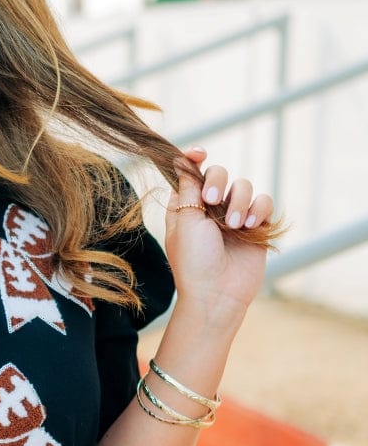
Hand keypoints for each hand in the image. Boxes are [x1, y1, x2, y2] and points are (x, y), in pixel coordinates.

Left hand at [165, 147, 273, 315]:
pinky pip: (264, 202)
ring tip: (235, 225)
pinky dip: (259, 209)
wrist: (217, 293)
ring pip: (244, 186)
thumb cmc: (194, 261)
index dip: (194, 158)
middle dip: (218, 181)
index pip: (191, 173)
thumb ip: (188, 189)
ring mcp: (234, 216)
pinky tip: (251, 225)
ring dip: (240, 201)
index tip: (199, 152)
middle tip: (213, 200)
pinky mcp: (256, 226)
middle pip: (219, 173)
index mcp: (186, 206)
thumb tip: (181, 160)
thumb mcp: (185, 222)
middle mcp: (210, 208)